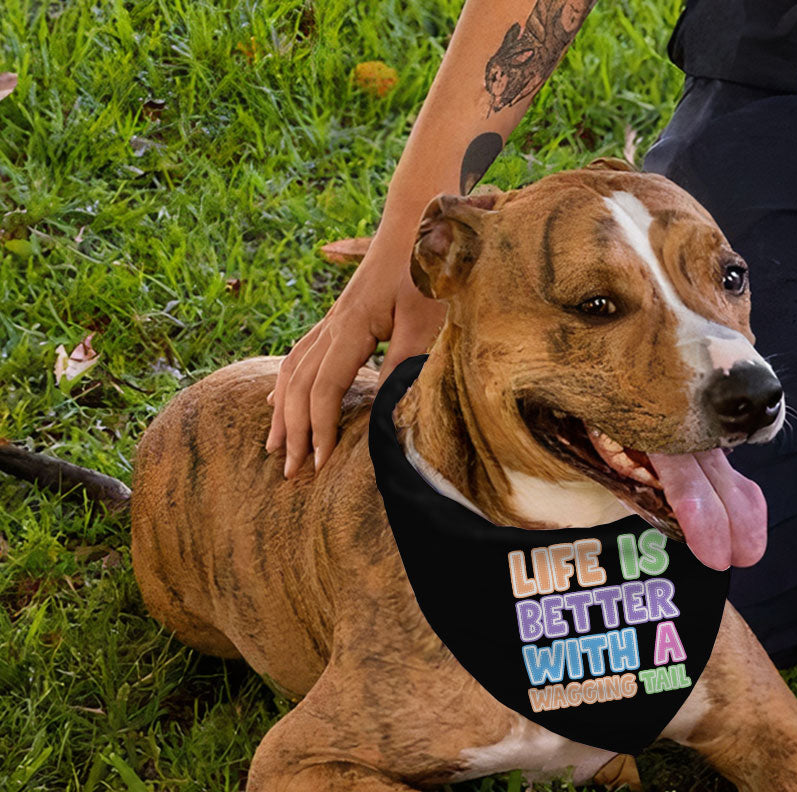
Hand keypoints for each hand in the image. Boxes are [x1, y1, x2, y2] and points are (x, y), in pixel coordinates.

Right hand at [266, 245, 446, 476]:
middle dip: (293, 430)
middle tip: (291, 471)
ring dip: (283, 411)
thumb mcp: (425, 321)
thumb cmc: (428, 269)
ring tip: (275, 446)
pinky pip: (300, 355)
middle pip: (299, 385)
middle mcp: (333, 325)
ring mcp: (332, 320)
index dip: (320, 429)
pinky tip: (278, 399)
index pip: (324, 389)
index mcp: (350, 327)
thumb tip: (387, 415)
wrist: (420, 220)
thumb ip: (405, 366)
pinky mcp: (340, 318)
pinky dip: (286, 383)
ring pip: (292, 370)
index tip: (321, 465)